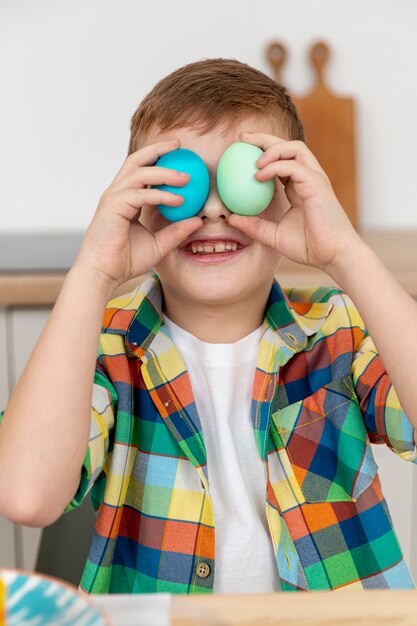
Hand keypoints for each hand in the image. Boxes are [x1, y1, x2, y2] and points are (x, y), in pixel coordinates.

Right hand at [75, 139, 202, 288]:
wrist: (104, 273)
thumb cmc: (125, 260)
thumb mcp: (158, 244)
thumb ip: (176, 231)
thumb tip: (198, 220)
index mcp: (125, 198)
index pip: (141, 170)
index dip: (158, 158)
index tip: (179, 153)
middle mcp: (117, 194)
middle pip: (136, 161)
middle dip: (158, 149)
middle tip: (180, 146)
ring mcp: (113, 198)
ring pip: (140, 174)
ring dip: (165, 173)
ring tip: (187, 178)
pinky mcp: (113, 207)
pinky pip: (140, 194)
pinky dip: (160, 195)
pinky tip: (178, 200)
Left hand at [228, 132, 360, 274]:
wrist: (333, 255)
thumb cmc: (309, 247)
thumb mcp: (274, 236)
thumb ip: (254, 225)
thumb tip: (231, 218)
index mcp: (299, 187)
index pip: (281, 161)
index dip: (263, 152)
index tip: (240, 150)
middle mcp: (308, 179)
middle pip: (288, 147)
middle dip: (264, 139)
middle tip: (241, 138)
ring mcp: (315, 179)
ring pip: (295, 149)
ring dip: (272, 149)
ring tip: (254, 162)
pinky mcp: (318, 184)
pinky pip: (294, 166)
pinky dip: (275, 166)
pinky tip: (259, 175)